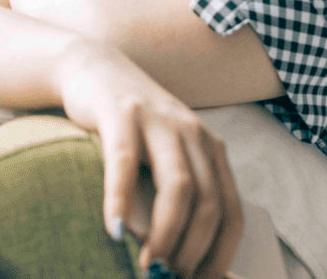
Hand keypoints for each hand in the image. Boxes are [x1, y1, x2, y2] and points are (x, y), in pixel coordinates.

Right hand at [56, 44, 242, 278]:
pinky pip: (124, 162)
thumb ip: (181, 194)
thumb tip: (190, 259)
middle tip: (170, 278)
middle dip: (193, 250)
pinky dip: (121, 200)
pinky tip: (114, 229)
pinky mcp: (121, 113)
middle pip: (209, 203)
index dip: (221, 254)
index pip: (231, 211)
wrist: (95, 68)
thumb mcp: (164, 156)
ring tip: (148, 265)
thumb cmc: (129, 126)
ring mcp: (158, 120)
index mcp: (210, 148)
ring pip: (178, 186)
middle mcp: (193, 133)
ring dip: (166, 233)